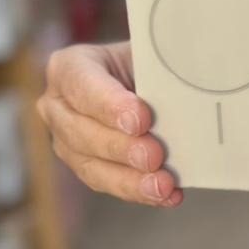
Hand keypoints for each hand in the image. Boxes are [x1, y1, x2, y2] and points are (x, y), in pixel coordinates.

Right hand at [37, 42, 181, 207]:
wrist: (151, 79)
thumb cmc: (149, 61)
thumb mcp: (152, 53)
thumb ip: (159, 65)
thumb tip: (189, 80)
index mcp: (69, 67)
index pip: (82, 84)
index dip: (110, 104)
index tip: (141, 119)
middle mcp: (59, 106)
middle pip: (81, 132)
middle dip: (121, 147)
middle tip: (154, 155)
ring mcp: (68, 141)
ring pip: (91, 166)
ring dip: (130, 180)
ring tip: (162, 186)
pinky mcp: (88, 166)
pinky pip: (110, 184)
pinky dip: (140, 191)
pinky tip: (167, 195)